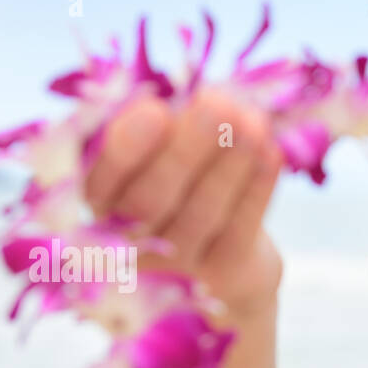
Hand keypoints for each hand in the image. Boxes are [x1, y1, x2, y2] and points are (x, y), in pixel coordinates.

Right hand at [82, 86, 285, 319]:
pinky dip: (256, 190)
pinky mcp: (222, 276)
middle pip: (150, 200)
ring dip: (229, 164)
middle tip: (217, 105)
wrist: (223, 258)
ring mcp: (174, 268)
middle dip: (187, 149)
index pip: (98, 179)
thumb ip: (163, 124)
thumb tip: (196, 90)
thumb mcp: (160, 150)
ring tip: (252, 120)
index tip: (154, 110)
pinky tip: (270, 153)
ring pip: (199, 214)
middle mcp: (126, 244)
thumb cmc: (182, 182)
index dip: (125, 148)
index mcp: (97, 203)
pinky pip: (239, 231)